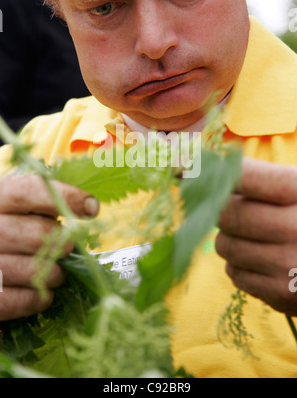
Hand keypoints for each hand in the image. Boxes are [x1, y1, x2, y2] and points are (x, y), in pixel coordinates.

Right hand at [0, 174, 98, 321]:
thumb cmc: (10, 235)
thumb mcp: (20, 211)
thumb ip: (45, 205)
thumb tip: (89, 208)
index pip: (26, 192)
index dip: (64, 198)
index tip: (92, 209)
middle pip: (36, 234)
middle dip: (61, 244)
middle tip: (66, 249)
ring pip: (31, 270)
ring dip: (54, 274)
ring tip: (56, 273)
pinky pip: (20, 300)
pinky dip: (38, 298)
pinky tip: (42, 294)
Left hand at [216, 157, 296, 316]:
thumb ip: (261, 179)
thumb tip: (201, 170)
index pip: (242, 176)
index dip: (205, 169)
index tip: (177, 165)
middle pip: (225, 214)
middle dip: (220, 210)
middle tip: (231, 209)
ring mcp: (289, 265)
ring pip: (225, 246)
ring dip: (230, 239)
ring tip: (257, 237)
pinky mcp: (283, 296)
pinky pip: (235, 275)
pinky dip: (240, 266)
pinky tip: (263, 260)